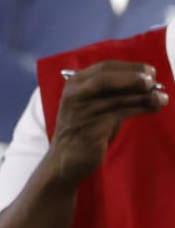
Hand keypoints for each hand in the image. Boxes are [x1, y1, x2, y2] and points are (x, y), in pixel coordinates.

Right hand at [44, 61, 167, 188]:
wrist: (65, 159)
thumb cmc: (83, 130)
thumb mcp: (94, 105)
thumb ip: (112, 93)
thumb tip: (148, 84)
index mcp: (74, 85)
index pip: (104, 67)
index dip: (130, 67)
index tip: (150, 71)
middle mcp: (75, 95)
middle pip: (107, 77)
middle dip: (134, 77)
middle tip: (154, 81)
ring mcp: (81, 111)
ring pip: (117, 97)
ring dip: (144, 96)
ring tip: (162, 98)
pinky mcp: (90, 128)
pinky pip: (121, 113)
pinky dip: (140, 108)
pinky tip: (153, 108)